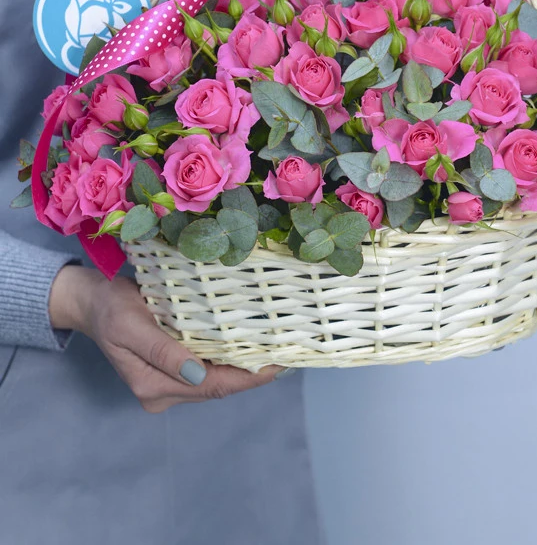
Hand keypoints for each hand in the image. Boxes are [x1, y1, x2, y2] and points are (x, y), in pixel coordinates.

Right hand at [49, 264, 283, 412]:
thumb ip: (162, 352)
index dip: (248, 378)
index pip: (211, 387)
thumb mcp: (130, 326)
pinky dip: (230, 355)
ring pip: (216, 377)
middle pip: (218, 385)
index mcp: (152, 387)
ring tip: (278, 346)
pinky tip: (251, 342)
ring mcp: (169, 380)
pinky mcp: (174, 365)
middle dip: (253, 372)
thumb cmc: (109, 309)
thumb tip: (198, 374)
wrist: (92, 301)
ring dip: (244, 365)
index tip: (279, 365)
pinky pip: (209, 364)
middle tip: (289, 352)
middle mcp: (164, 391)